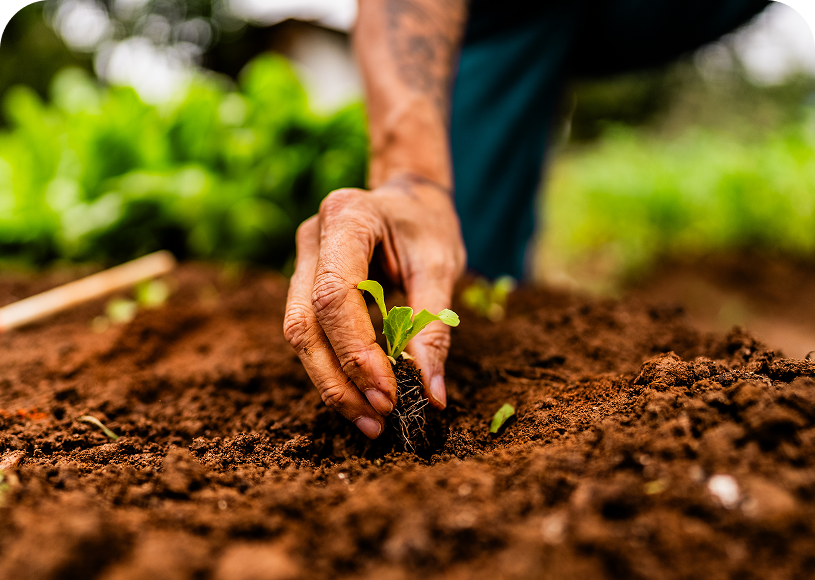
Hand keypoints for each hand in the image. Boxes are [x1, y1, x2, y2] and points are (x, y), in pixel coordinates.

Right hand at [283, 175, 465, 437]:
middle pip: (305, 322)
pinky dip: (333, 370)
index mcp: (346, 217)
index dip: (356, 351)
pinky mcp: (303, 284)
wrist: (409, 200)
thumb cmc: (427, 228)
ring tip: (370, 421)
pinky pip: (309, 334)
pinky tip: (359, 398)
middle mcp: (311, 237)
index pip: (335, 295)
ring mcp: (301, 261)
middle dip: (339, 379)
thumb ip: (432, 326)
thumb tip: (432, 394)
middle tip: (378, 421)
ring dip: (331, 384)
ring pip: (299, 334)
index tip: (389, 396)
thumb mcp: (441, 267)